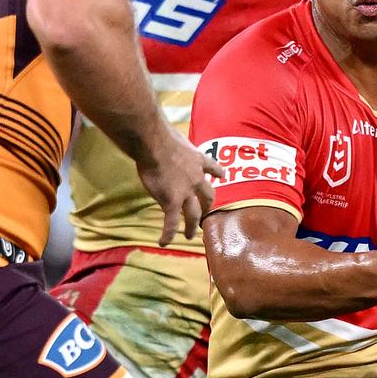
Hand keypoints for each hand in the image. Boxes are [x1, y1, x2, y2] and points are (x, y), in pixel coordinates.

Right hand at [136, 124, 222, 245]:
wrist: (155, 143)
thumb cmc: (161, 135)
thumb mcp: (177, 138)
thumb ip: (177, 146)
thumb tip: (167, 142)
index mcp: (198, 160)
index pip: (213, 168)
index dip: (218, 173)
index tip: (222, 176)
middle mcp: (196, 178)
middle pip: (208, 196)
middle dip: (207, 206)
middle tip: (205, 214)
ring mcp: (185, 192)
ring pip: (193, 214)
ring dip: (193, 226)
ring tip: (191, 235)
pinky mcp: (171, 202)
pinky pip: (171, 223)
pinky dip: (168, 234)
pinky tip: (163, 242)